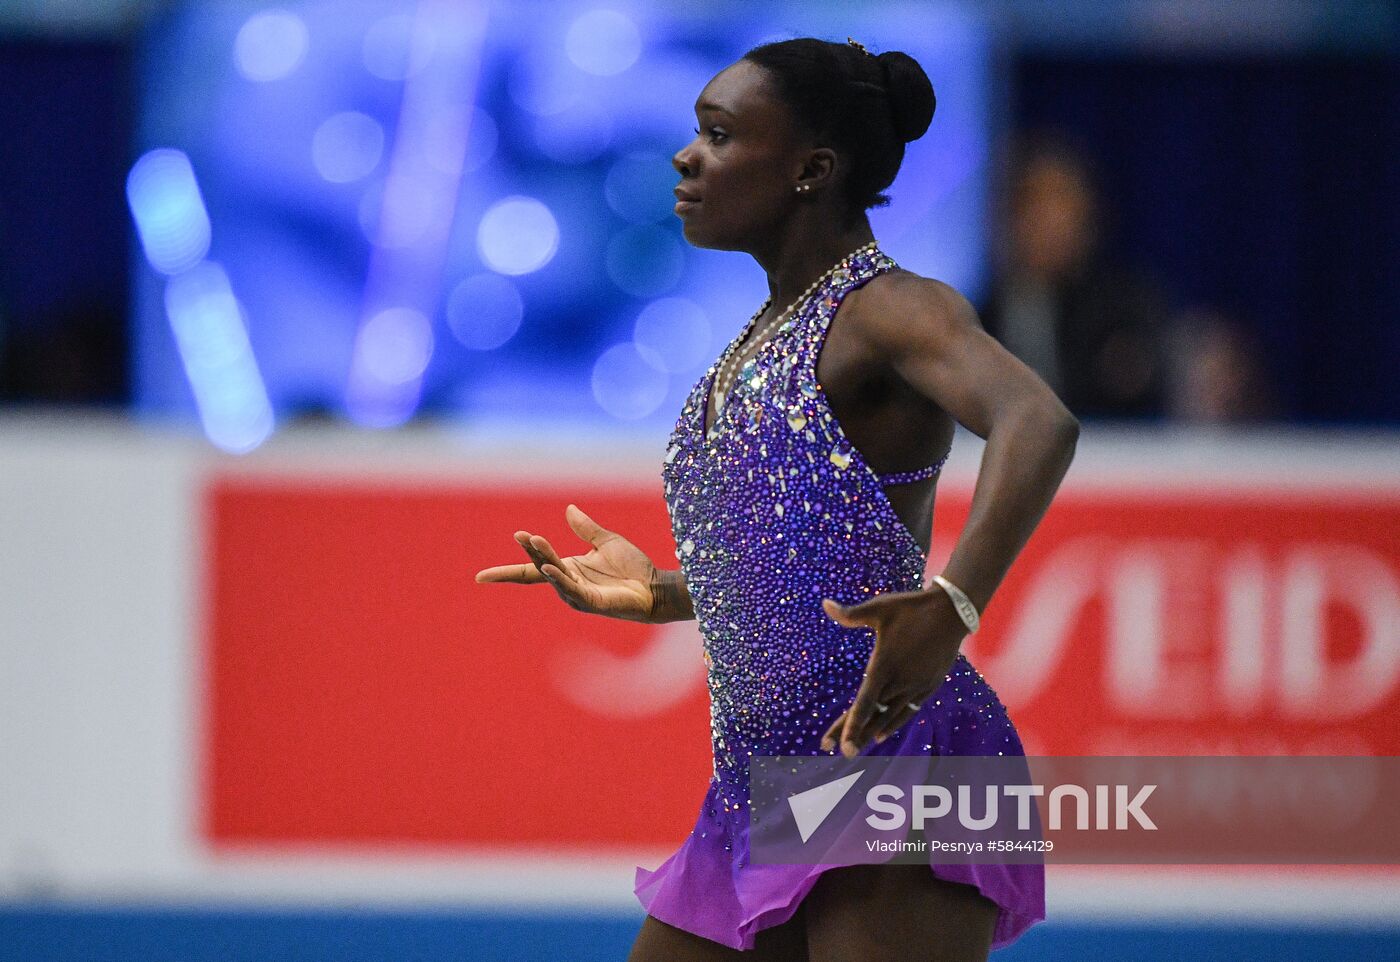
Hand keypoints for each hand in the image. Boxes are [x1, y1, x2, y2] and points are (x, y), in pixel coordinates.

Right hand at [474, 503, 660, 621]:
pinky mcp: (591, 602)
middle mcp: (568, 583)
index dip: (508, 570)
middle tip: (521, 534)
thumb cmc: (633, 568)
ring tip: (534, 540)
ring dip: (543, 558)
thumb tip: (569, 509)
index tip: (480, 576)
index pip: (531, 569)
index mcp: (568, 569)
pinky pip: (570, 589)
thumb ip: (586, 528)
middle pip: (539, 567)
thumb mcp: (606, 541)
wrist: (655, 588)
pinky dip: (558, 579)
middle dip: (529, 551)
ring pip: (553, 575)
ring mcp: (577, 595)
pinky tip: (548, 568)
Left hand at [818, 588, 966, 757]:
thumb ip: (851, 614)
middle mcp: (900, 681)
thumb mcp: (879, 608)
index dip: (850, 725)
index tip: (837, 745)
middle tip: (838, 752)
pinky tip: (880, 735)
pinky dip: (893, 724)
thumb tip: (824, 604)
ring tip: (854, 749)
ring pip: (889, 718)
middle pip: (873, 715)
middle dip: (854, 734)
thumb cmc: (912, 608)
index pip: (864, 703)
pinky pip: (907, 711)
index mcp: (884, 665)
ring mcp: (916, 686)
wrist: (952, 611)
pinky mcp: (928, 686)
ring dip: (870, 733)